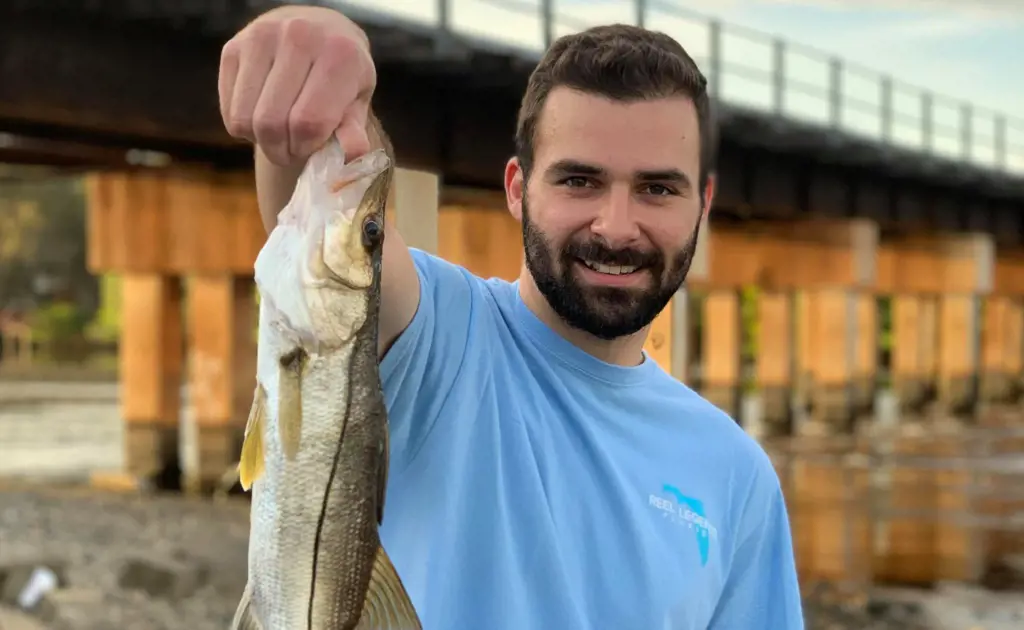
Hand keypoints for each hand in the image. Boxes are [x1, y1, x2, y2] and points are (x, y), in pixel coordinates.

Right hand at [218, 6, 376, 167]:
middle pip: (272, 123)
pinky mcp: (233, 47)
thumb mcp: (358, 98)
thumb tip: (353, 154)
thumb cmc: (341, 74)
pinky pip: (229, 109)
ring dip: (259, 141)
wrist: (316, 30)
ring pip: (244, 118)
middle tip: (290, 152)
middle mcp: (299, 37)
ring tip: (277, 136)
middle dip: (280, 151)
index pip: (309, 122)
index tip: (309, 150)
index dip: (306, 148)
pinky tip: (261, 117)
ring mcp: (261, 38)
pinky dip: (242, 126)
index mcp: (339, 54)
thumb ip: (354, 128)